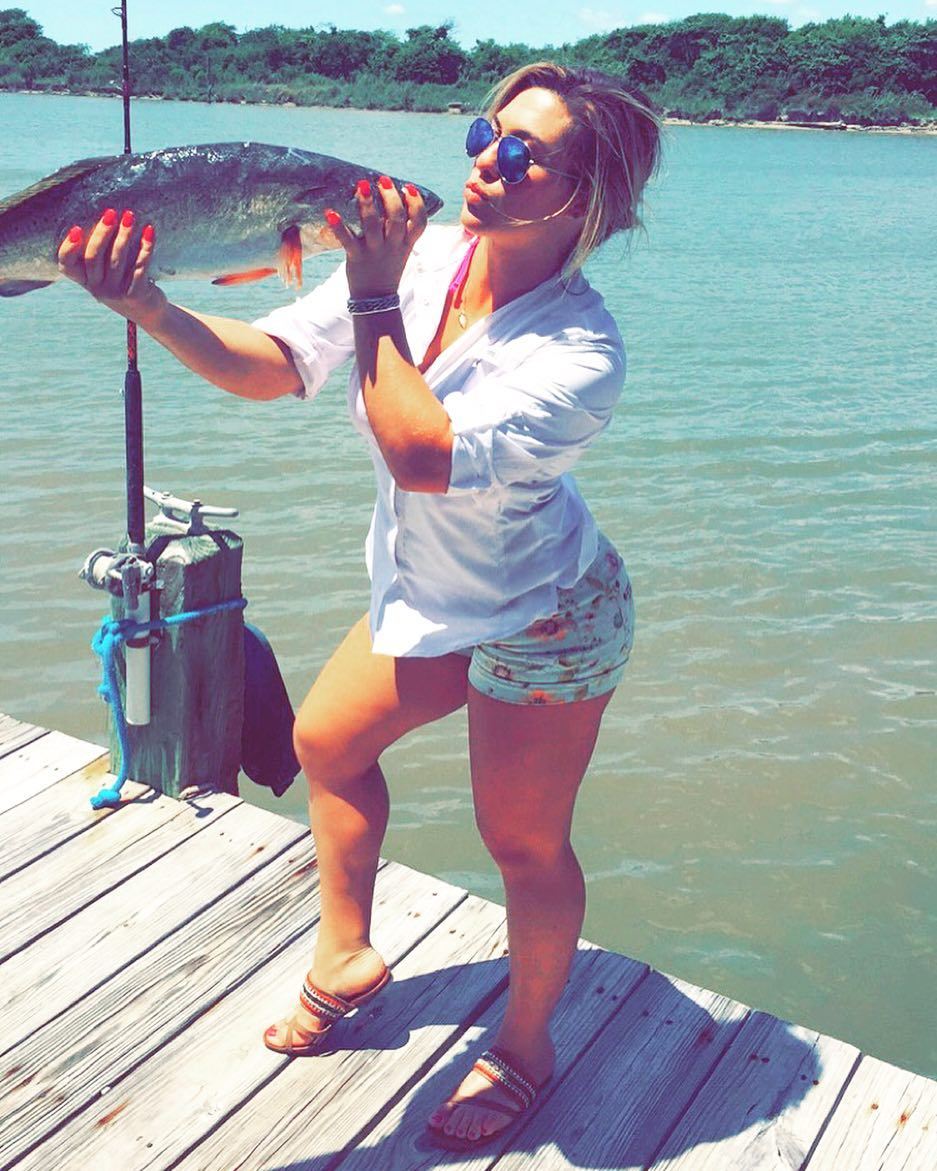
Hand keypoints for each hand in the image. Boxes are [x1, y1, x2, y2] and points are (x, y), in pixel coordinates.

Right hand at [57, 208, 165, 325]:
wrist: (148, 312)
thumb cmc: (125, 283)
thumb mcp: (107, 273)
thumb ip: (100, 253)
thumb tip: (105, 215)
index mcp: (85, 280)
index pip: (66, 265)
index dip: (68, 247)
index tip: (76, 228)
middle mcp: (97, 288)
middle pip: (93, 257)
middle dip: (102, 232)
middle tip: (111, 212)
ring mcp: (116, 293)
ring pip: (117, 259)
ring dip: (124, 234)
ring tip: (130, 216)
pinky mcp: (135, 295)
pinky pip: (140, 266)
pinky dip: (146, 247)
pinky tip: (149, 230)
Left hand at [327, 177, 426, 299]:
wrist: (375, 300)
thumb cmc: (386, 268)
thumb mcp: (400, 250)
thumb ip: (398, 228)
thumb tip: (390, 196)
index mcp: (406, 243)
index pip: (419, 223)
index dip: (417, 204)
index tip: (408, 188)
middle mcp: (392, 246)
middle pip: (397, 219)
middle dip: (391, 197)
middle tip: (383, 180)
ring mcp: (374, 252)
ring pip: (373, 225)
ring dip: (367, 204)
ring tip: (362, 185)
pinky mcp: (356, 257)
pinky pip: (347, 241)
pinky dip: (338, 227)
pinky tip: (330, 213)